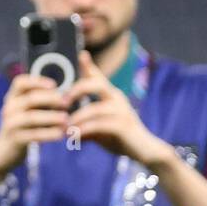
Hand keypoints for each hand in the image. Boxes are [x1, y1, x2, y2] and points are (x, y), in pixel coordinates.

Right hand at [0, 72, 69, 174]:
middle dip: (51, 99)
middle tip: (67, 103)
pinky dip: (49, 134)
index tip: (54, 85)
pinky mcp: (15, 139)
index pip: (20, 83)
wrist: (4, 152)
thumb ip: (41, 102)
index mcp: (12, 98)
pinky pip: (34, 135)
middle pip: (30, 99)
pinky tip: (61, 134)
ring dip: (51, 117)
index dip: (37, 81)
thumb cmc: (24, 128)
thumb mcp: (27, 111)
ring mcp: (10, 124)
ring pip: (32, 117)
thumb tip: (65, 95)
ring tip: (66, 119)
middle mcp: (9, 109)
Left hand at [66, 50, 170, 164]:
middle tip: (62, 102)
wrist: (144, 151)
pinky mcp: (123, 126)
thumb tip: (65, 128)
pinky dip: (84, 130)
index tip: (81, 54)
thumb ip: (85, 124)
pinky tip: (74, 137)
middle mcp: (117, 99)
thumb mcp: (99, 128)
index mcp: (110, 96)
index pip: (98, 78)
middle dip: (77, 90)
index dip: (89, 66)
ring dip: (77, 118)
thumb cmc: (120, 137)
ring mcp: (122, 112)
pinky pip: (100, 125)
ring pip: (95, 109)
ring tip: (65, 128)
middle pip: (97, 85)